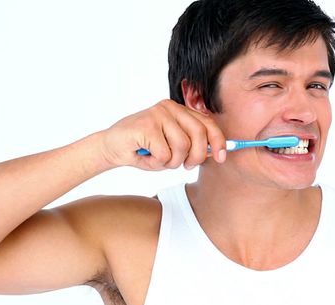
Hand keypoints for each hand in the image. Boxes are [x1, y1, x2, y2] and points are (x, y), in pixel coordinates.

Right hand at [100, 99, 226, 170]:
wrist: (111, 148)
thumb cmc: (144, 149)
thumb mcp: (173, 147)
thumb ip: (193, 145)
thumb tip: (216, 152)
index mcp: (179, 110)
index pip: (207, 123)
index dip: (218, 141)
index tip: (222, 157)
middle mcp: (170, 107)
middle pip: (198, 134)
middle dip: (196, 157)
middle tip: (186, 166)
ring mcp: (158, 114)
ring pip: (182, 146)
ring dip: (173, 162)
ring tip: (160, 159)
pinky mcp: (146, 124)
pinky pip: (165, 153)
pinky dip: (158, 163)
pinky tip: (147, 157)